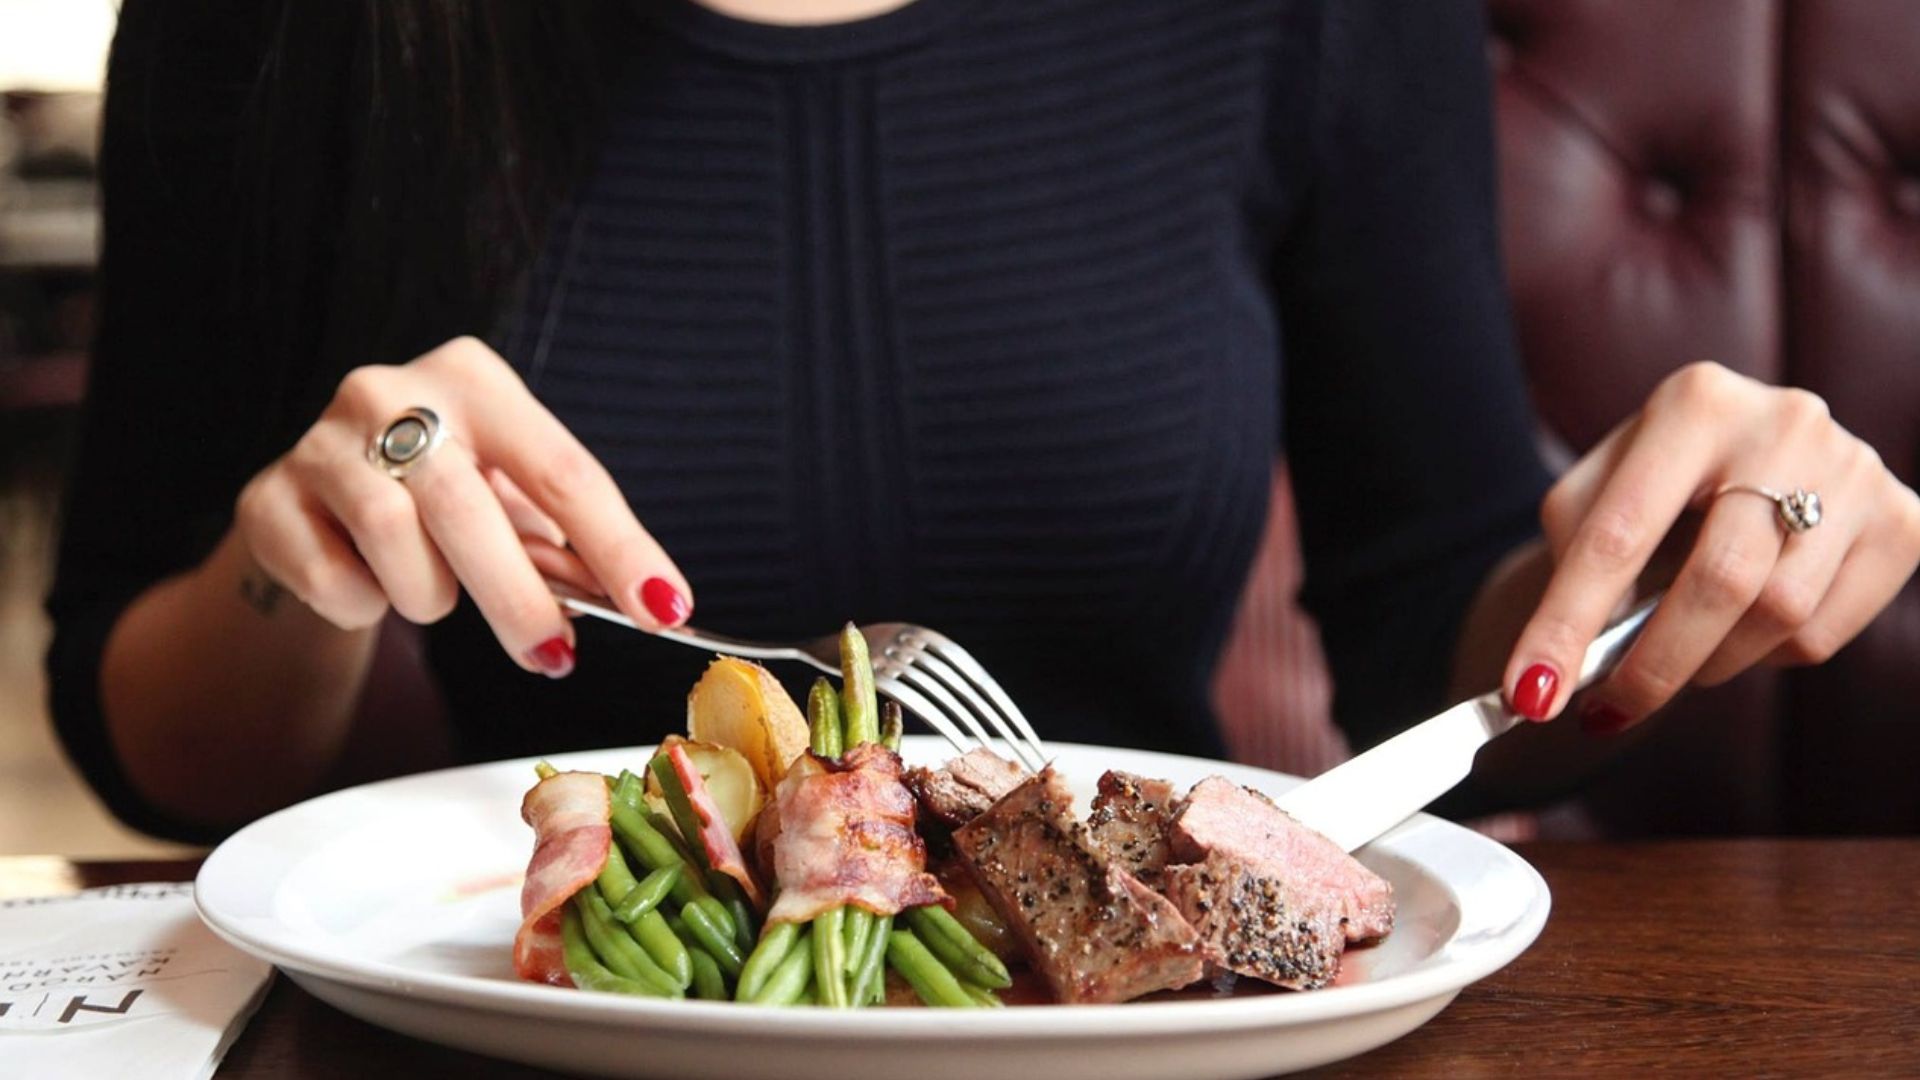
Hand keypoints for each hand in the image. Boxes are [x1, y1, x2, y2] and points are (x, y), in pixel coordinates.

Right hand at [233, 336, 691, 675]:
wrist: (321, 503)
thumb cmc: (443, 498)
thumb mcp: (512, 500)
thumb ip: (569, 544)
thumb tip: (649, 603)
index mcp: (475, 379)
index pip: (562, 470)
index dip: (618, 547)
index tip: (664, 609)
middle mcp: (390, 390)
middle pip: (468, 506)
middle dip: (518, 598)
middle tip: (554, 656)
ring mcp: (320, 441)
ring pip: (393, 539)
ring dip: (430, 593)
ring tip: (436, 593)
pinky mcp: (266, 497)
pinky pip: (331, 577)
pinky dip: (363, 604)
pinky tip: (369, 584)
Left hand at [1504, 362, 1919, 732]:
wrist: (1743, 460)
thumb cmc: (1655, 485)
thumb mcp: (1598, 493)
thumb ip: (1575, 561)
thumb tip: (1555, 669)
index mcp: (1694, 402)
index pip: (1618, 533)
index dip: (1568, 622)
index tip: (1529, 692)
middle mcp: (1787, 422)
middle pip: (1717, 581)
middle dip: (1652, 664)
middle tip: (1605, 711)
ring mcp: (1856, 470)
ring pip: (1776, 615)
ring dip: (1710, 661)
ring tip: (1678, 650)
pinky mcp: (1903, 523)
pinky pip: (1821, 632)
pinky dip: (1766, 654)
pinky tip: (1745, 623)